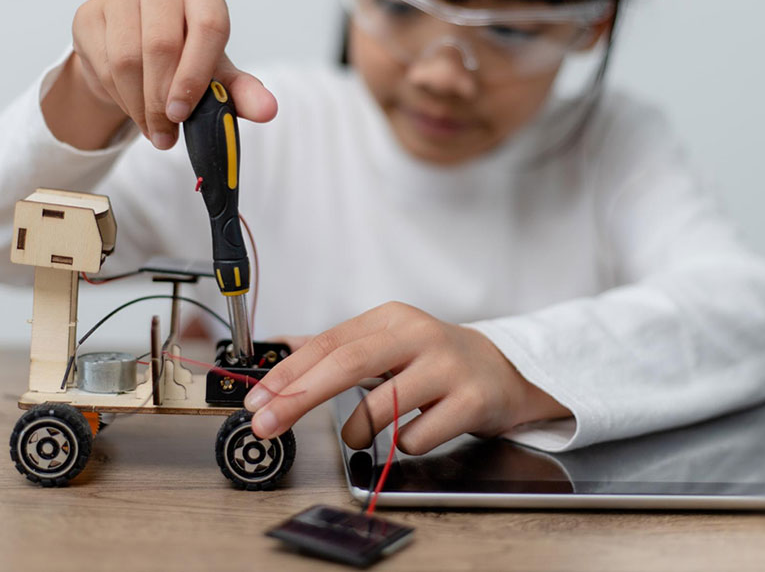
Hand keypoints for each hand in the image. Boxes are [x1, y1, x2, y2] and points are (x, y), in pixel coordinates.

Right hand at [45, 0, 277, 150]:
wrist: (132, 49)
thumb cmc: (183, 58)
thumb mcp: (215, 75)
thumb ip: (241, 91)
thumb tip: (268, 110)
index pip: (209, 27)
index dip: (196, 75)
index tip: (183, 113)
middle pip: (161, 45)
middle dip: (162, 99)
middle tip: (166, 133)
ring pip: (127, 58)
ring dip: (139, 104)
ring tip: (152, 128)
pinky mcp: (90, 11)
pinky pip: (102, 62)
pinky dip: (118, 96)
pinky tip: (131, 105)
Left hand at [244, 302, 571, 453]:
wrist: (505, 371)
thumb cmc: (436, 361)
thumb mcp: (389, 341)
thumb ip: (339, 348)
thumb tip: (282, 353)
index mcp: (392, 318)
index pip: (328, 343)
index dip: (289, 373)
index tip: (258, 400)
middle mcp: (420, 336)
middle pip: (347, 365)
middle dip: (299, 398)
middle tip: (267, 424)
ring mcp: (448, 368)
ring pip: (381, 408)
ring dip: (357, 432)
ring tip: (360, 435)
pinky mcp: (472, 401)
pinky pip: (416, 438)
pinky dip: (402, 446)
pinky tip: (416, 431)